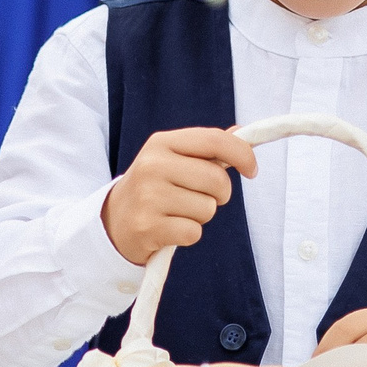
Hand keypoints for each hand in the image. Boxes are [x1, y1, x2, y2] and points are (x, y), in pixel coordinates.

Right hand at [101, 127, 257, 265]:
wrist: (114, 221)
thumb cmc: (155, 187)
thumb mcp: (173, 159)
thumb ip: (207, 147)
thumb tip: (242, 132)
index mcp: (161, 143)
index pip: (214, 140)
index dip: (242, 154)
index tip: (252, 170)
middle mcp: (152, 166)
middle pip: (217, 180)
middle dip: (220, 194)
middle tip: (200, 197)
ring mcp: (147, 197)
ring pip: (208, 209)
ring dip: (201, 215)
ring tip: (177, 212)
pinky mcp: (148, 227)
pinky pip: (194, 232)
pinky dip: (189, 234)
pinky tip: (171, 229)